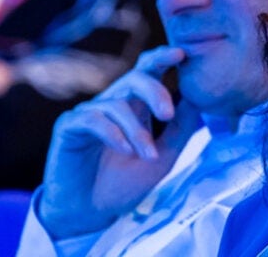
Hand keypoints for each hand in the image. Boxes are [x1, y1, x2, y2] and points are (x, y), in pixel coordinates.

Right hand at [37, 47, 200, 239]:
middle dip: (155, 91)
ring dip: (136, 131)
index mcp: (135, 108)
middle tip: (168, 114)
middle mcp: (111, 105)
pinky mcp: (68, 127)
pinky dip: (112, 133)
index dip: (162, 58)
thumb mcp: (163, 157)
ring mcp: (88, 114)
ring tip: (147, 156)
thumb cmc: (124, 185)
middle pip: (134, 78)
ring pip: (117, 104)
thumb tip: (199, 99)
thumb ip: (180, 130)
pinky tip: (124, 150)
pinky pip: (92, 119)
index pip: (147, 72)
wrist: (91, 213)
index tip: (182, 54)